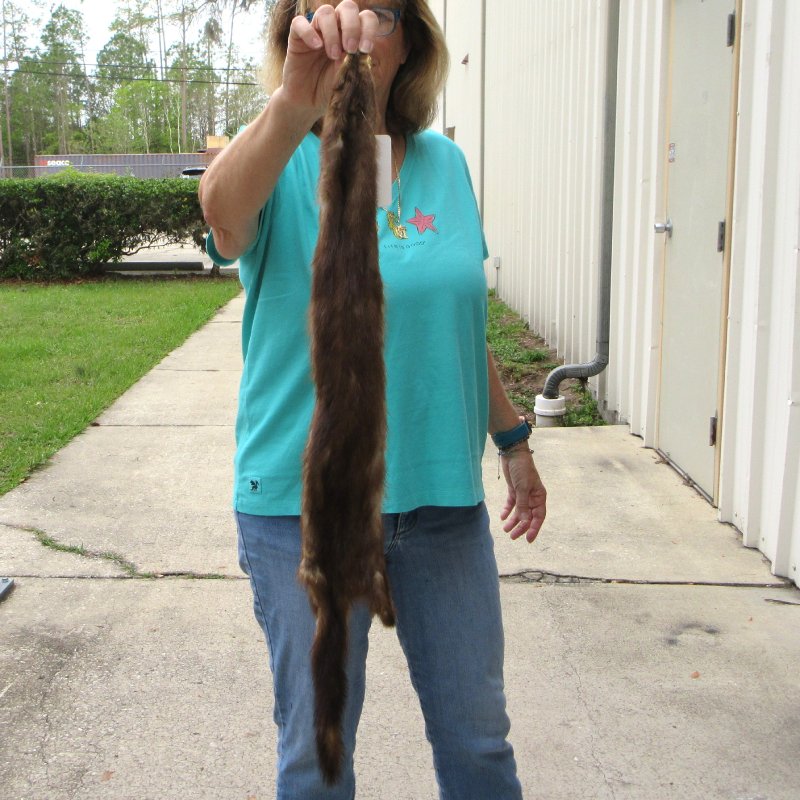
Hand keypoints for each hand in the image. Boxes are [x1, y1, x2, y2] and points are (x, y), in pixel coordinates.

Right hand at [282, 2, 378, 118]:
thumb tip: (357, 50)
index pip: (366, 18)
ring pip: (325, 12)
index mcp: (352, 35)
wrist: (308, 102)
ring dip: (332, 32)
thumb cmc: (331, 87)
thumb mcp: (349, 78)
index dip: (369, 29)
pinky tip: (315, 47)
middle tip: (350, 49)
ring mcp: (316, 29)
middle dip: (352, 27)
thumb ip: (356, 63)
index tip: (366, 49)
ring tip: (333, 55)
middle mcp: (335, 27)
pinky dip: (308, 32)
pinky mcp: (296, 37)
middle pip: (348, 8)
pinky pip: (299, 23)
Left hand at [499, 448, 546, 542]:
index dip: (534, 528)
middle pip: (528, 516)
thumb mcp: (522, 488)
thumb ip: (523, 505)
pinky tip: (502, 517)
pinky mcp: (514, 490)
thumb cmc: (522, 469)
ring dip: (513, 521)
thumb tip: (525, 522)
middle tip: (512, 536)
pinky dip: (507, 511)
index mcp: (539, 496)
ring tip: (505, 529)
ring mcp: (523, 494)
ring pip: (519, 512)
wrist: (513, 454)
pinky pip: (511, 504)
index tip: (528, 540)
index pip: (539, 516)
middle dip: (521, 527)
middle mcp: (532, 497)